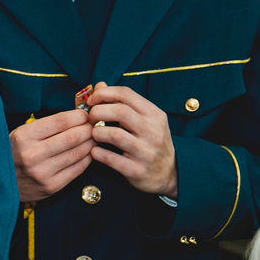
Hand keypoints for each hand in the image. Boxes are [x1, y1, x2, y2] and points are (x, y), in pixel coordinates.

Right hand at [10, 109, 93, 201]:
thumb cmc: (13, 153)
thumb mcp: (20, 134)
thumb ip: (46, 126)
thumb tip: (77, 117)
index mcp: (23, 136)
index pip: (60, 121)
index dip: (78, 116)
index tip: (85, 115)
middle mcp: (32, 154)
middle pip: (73, 137)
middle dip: (88, 129)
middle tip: (94, 126)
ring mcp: (42, 172)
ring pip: (78, 153)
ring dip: (91, 143)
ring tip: (93, 138)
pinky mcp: (51, 186)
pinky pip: (78, 169)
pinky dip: (87, 158)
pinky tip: (88, 152)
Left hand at [87, 82, 177, 197]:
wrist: (169, 174)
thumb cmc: (150, 142)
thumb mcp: (144, 119)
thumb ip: (122, 102)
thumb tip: (99, 85)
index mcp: (155, 115)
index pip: (126, 94)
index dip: (103, 93)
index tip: (91, 100)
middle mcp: (153, 132)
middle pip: (120, 111)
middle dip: (97, 112)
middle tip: (90, 118)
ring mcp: (147, 152)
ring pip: (114, 134)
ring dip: (96, 132)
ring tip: (94, 134)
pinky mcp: (138, 170)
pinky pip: (111, 159)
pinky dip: (97, 153)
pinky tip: (95, 151)